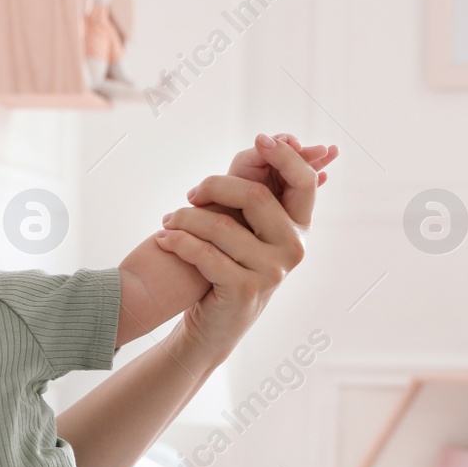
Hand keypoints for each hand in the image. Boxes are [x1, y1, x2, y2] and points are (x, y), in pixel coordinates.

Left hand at [155, 136, 317, 366]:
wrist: (213, 327)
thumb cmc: (226, 267)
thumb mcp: (246, 227)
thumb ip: (257, 188)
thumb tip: (274, 139)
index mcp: (299, 228)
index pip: (304, 181)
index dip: (284, 156)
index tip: (258, 140)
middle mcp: (294, 249)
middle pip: (256, 196)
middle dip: (214, 187)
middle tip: (189, 194)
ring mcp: (272, 272)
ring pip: (222, 226)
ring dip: (185, 218)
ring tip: (167, 222)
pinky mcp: (244, 290)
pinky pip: (204, 254)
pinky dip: (178, 243)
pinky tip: (163, 240)